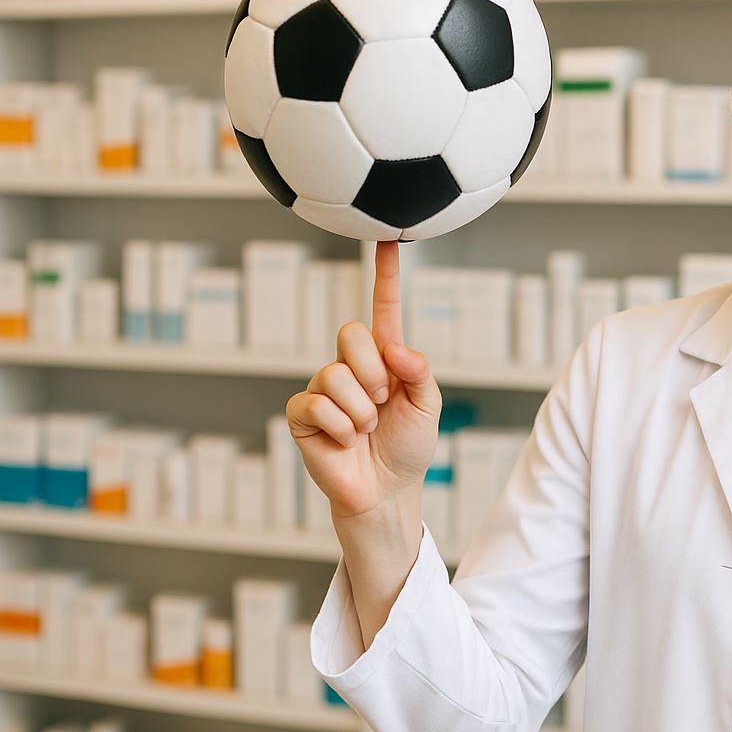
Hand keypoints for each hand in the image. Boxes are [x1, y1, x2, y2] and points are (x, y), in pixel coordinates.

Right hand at [286, 240, 442, 518]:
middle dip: (373, 373)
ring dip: (360, 410)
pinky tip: (344, 441)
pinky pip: (316, 403)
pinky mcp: (303, 413)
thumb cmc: (408, 447)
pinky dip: (339, 426)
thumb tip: (391, 347)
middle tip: (381, 405)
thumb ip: (418, 371)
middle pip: (351, 334)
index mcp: (385, 357)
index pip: (383, 307)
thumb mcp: (428, 406)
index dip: (385, 274)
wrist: (387, 491)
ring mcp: (323, 387)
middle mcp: (351, 365)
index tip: (388, 240)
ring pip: (335, 374)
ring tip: (365, 430)